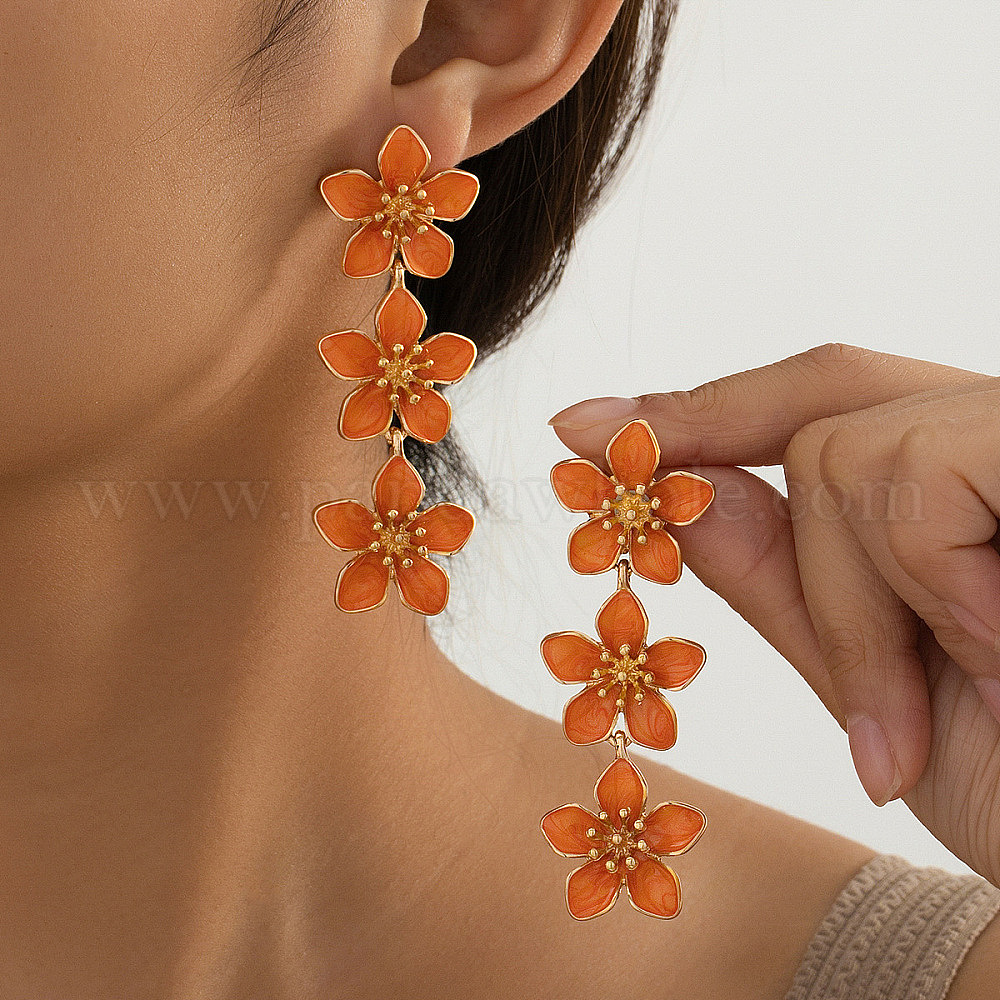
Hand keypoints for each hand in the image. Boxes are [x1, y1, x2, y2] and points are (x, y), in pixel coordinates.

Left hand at [549, 343, 999, 886]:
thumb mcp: (877, 691)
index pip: (819, 402)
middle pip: (826, 402)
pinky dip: (920, 588)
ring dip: (860, 609)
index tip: (589, 428)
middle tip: (838, 675)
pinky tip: (995, 650)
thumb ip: (789, 583)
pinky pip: (916, 476)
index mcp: (966, 485)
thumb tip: (682, 496)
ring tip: (932, 716)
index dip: (701, 411)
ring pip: (850, 450)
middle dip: (793, 539)